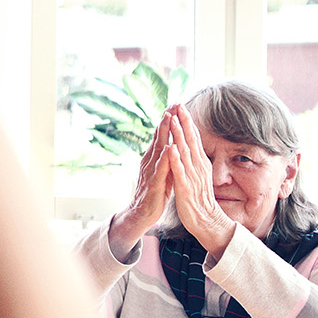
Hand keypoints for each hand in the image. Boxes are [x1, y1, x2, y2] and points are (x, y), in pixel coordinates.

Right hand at [109, 118, 172, 257]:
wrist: (141, 213)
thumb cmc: (154, 192)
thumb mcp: (163, 172)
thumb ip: (167, 158)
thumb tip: (174, 144)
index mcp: (154, 158)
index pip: (162, 135)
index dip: (168, 120)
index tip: (176, 105)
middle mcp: (150, 160)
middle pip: (159, 136)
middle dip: (166, 120)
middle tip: (173, 104)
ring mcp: (150, 171)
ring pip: (158, 148)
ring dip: (163, 133)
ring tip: (169, 118)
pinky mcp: (153, 183)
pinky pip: (160, 169)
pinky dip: (164, 158)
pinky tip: (169, 149)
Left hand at [163, 107, 237, 258]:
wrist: (206, 221)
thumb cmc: (199, 197)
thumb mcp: (197, 174)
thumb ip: (194, 159)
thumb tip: (189, 144)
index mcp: (199, 163)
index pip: (193, 138)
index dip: (187, 122)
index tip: (181, 106)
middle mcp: (198, 167)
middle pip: (191, 140)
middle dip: (184, 122)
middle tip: (178, 104)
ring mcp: (193, 177)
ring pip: (185, 152)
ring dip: (179, 135)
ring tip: (173, 119)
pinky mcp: (186, 188)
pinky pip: (181, 172)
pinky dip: (176, 160)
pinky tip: (172, 149)